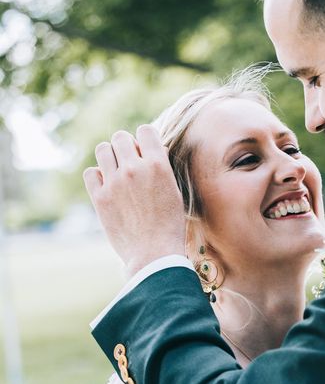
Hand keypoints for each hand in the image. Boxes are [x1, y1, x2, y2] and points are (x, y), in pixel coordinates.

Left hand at [83, 125, 185, 275]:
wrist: (154, 253)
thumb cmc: (170, 224)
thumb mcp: (175, 191)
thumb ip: (162, 167)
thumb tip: (153, 150)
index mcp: (158, 165)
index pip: (145, 130)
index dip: (146, 138)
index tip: (146, 150)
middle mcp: (134, 169)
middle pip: (120, 137)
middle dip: (126, 145)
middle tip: (131, 161)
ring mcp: (114, 182)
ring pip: (103, 150)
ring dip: (110, 156)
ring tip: (117, 171)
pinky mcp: (100, 197)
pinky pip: (91, 172)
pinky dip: (98, 175)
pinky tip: (108, 186)